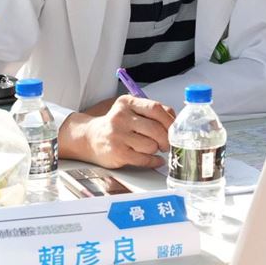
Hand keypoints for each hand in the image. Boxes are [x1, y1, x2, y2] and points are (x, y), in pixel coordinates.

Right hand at [58, 95, 174, 168]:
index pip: (156, 109)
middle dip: (166, 139)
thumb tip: (175, 120)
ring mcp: (118, 135)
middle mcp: (121, 117)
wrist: (90, 138)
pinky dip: (153, 161)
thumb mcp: (131, 110)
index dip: (170, 121)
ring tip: (153, 148)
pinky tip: (154, 159)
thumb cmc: (116, 125)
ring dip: (156, 149)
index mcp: (127, 103)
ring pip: (150, 145)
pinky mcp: (117, 152)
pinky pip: (143, 159)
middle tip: (167, 143)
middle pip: (156, 129)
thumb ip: (152, 111)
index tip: (175, 129)